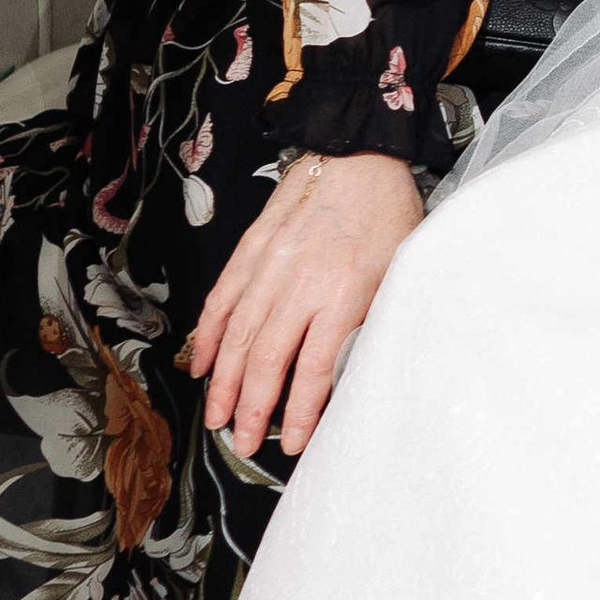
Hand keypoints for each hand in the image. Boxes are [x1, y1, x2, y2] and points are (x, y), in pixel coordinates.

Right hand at [184, 150, 424, 459]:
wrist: (357, 154)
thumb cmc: (388, 215)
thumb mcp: (398, 272)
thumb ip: (372, 321)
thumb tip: (354, 373)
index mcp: (343, 294)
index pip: (314, 368)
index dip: (299, 412)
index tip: (291, 445)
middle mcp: (300, 284)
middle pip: (264, 360)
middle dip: (250, 409)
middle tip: (242, 444)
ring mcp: (269, 266)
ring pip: (236, 336)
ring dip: (222, 383)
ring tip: (216, 418)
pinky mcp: (251, 250)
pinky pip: (223, 300)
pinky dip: (208, 336)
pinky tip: (200, 364)